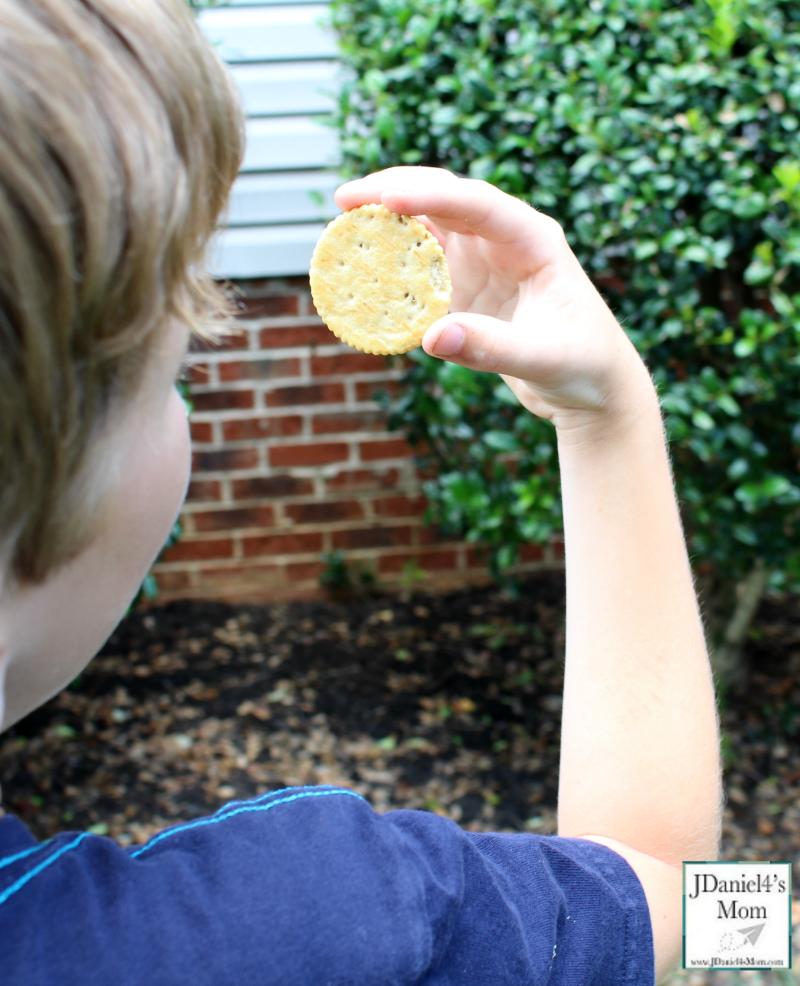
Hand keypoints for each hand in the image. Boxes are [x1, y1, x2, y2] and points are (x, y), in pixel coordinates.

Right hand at [335, 167, 652, 431]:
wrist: (594, 388)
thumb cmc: (584, 366)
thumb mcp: (544, 359)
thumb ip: (492, 347)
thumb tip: (432, 336)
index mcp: (534, 241)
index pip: (479, 204)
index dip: (432, 195)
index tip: (388, 198)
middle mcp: (506, 242)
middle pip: (446, 201)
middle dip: (395, 193)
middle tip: (345, 199)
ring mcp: (484, 263)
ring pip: (429, 229)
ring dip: (387, 226)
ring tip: (342, 227)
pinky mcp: (468, 290)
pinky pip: (423, 269)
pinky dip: (393, 266)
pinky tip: (363, 269)